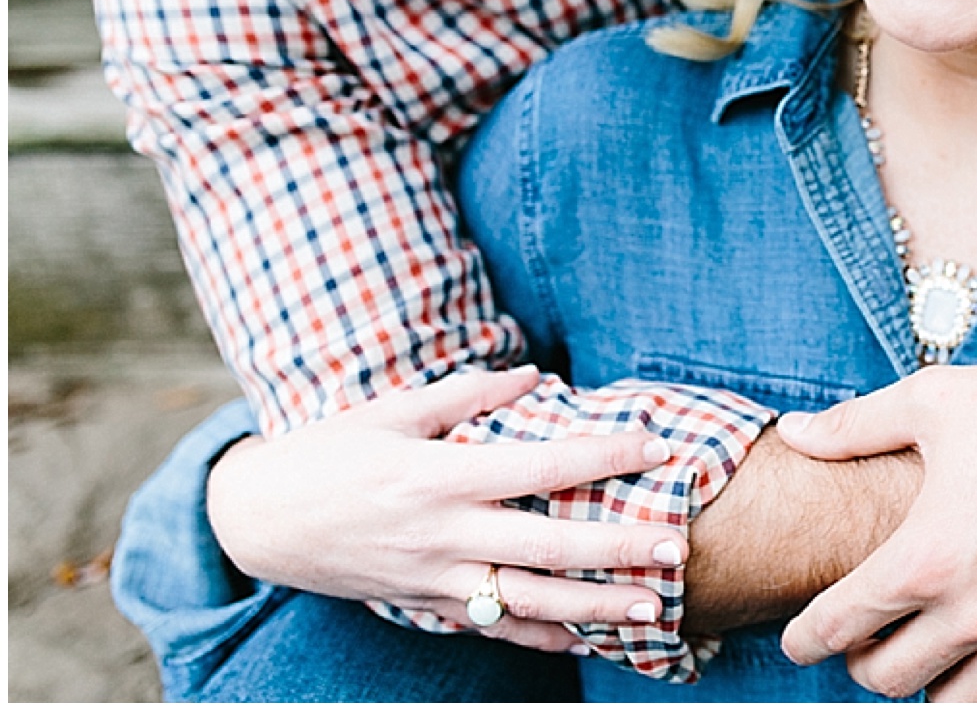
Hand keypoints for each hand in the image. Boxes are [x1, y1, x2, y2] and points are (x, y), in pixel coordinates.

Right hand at [206, 365, 685, 653]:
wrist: (257, 520)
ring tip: (657, 608)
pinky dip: (545, 638)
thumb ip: (468, 394)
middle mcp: (442, 533)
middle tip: (679, 545)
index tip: (657, 448)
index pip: (540, 467)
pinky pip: (495, 628)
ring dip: (597, 608)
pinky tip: (593, 643)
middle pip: (547, 545)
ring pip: (530, 600)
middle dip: (618, 549)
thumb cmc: (328, 453)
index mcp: (437, 475)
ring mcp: (435, 578)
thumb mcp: (391, 411)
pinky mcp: (426, 605)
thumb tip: (535, 373)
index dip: (604, 457)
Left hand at [774, 355, 976, 700]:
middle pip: (883, 681)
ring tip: (933, 650)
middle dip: (863, 661)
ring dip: (929, 684)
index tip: (804, 634)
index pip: (833, 629)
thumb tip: (795, 432)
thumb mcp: (938, 401)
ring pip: (951, 708)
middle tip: (872, 634)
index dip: (804, 637)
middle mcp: (974, 613)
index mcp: (925, 558)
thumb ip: (855, 426)